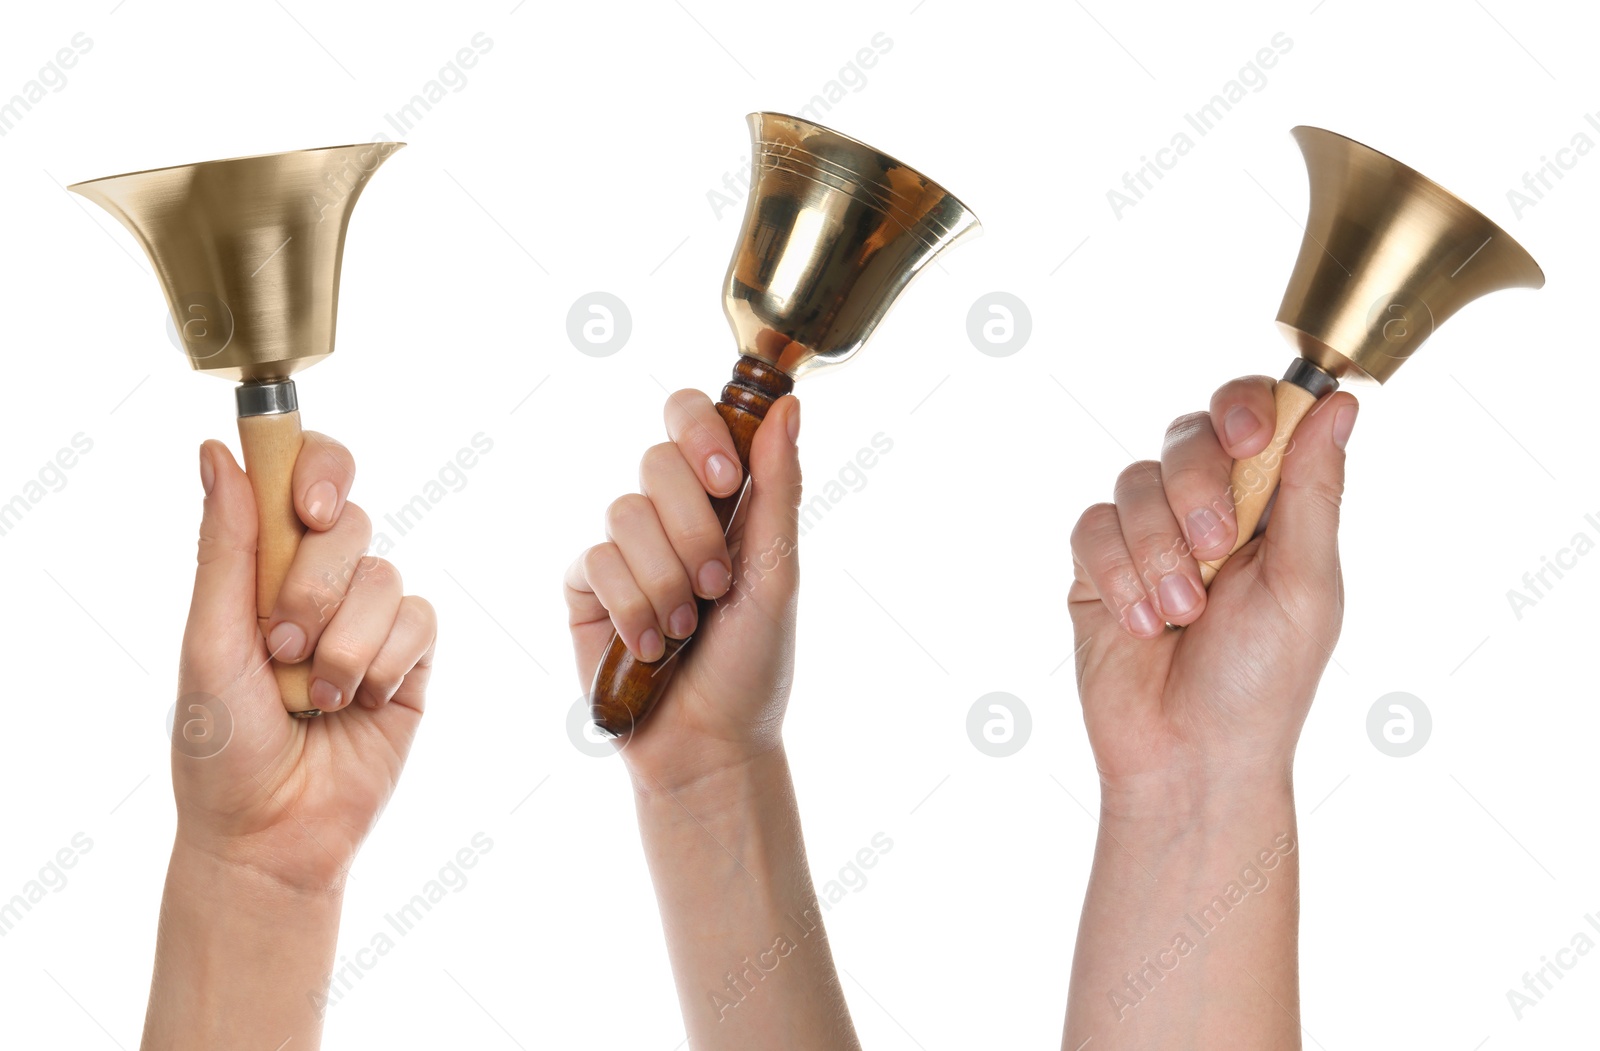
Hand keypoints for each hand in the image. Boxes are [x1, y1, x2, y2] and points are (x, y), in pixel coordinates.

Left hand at [174, 434, 436, 891]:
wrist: (271, 832)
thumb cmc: (222, 745)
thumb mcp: (209, 639)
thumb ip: (225, 546)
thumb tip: (215, 451)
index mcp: (263, 565)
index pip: (303, 475)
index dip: (317, 469)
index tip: (309, 507)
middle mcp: (321, 583)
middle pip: (351, 521)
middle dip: (314, 588)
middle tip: (280, 645)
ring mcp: (370, 620)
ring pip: (385, 577)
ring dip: (344, 644)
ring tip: (314, 696)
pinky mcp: (413, 660)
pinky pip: (420, 621)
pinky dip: (386, 663)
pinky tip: (359, 702)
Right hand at [564, 390, 801, 789]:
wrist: (709, 745)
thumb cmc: (752, 665)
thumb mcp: (777, 573)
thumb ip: (778, 488)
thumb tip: (789, 404)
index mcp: (720, 498)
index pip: (691, 416)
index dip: (700, 433)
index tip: (726, 481)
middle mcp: (668, 514)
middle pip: (656, 458)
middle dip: (693, 529)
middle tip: (716, 586)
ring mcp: (624, 548)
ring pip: (624, 513)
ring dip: (665, 580)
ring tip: (684, 630)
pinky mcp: (585, 588)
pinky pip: (596, 561)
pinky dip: (631, 608)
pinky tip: (649, 647)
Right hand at [1067, 376, 1358, 812]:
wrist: (1192, 758)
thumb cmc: (1264, 683)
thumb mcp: (1306, 585)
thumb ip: (1314, 490)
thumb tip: (1340, 402)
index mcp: (1270, 506)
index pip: (1253, 415)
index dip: (1245, 407)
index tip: (1251, 439)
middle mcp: (1206, 510)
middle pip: (1187, 436)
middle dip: (1198, 488)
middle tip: (1215, 549)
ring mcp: (1147, 537)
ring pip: (1134, 482)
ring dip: (1159, 550)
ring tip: (1181, 615)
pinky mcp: (1096, 569)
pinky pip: (1091, 529)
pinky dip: (1119, 574)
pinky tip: (1142, 625)